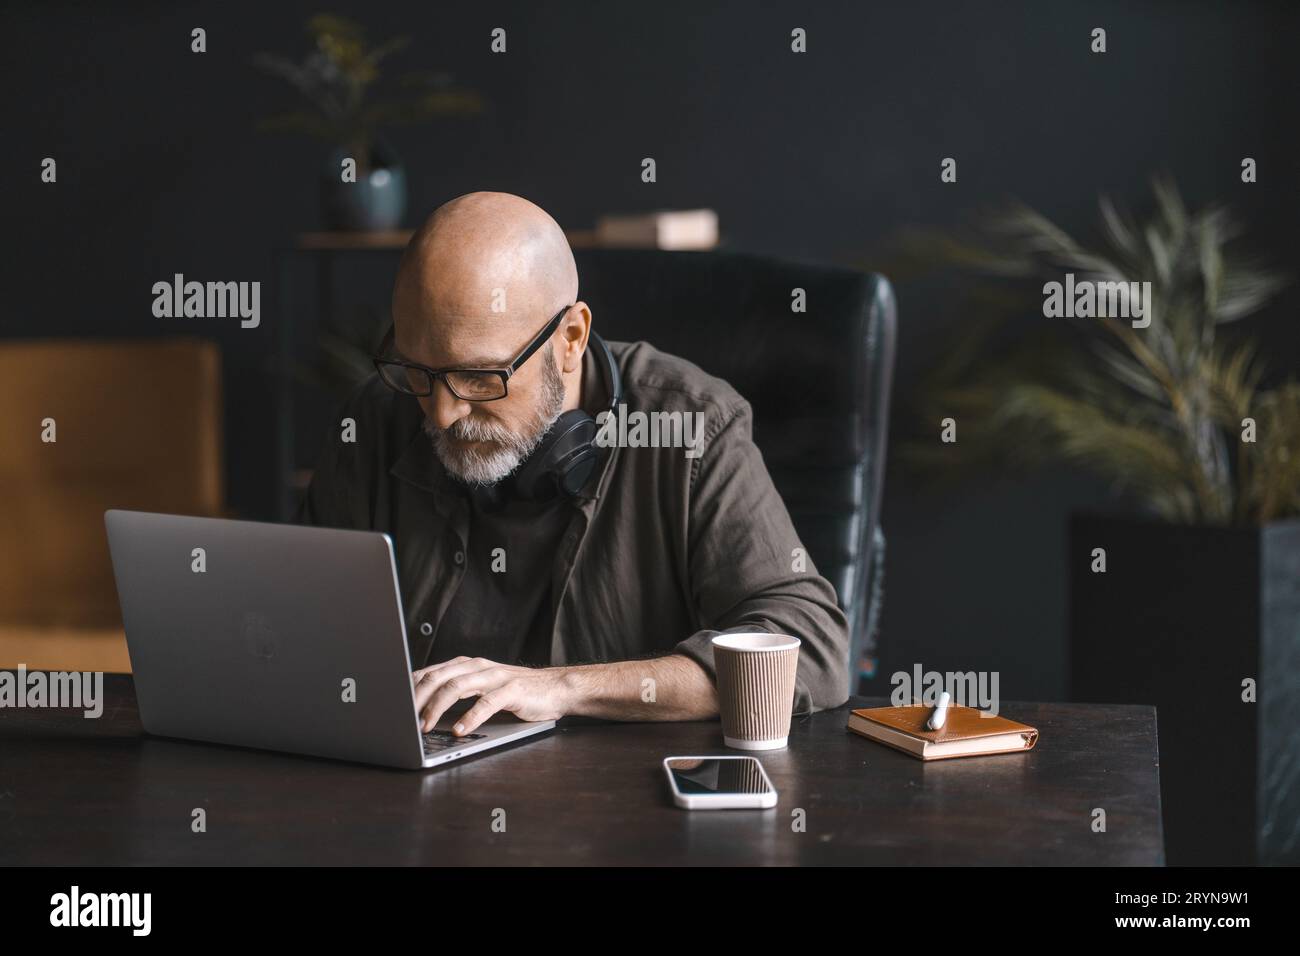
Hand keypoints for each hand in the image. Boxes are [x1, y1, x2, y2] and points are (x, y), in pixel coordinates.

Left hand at [411, 656, 571, 734]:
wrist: (556, 688)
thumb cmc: (516, 693)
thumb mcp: (481, 689)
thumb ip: (457, 692)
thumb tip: (421, 710)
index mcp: (467, 665)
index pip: (429, 672)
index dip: (408, 689)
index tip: (393, 707)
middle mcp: (478, 666)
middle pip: (438, 678)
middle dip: (415, 699)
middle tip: (402, 720)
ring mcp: (495, 677)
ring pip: (457, 687)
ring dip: (437, 708)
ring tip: (424, 726)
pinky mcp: (512, 690)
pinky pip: (486, 703)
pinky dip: (470, 717)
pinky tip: (459, 730)